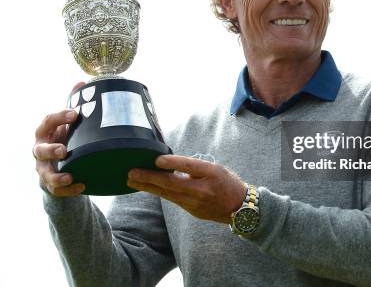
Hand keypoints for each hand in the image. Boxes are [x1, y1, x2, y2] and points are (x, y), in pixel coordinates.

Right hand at [33, 82, 85, 196]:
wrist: (57, 162)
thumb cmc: (63, 136)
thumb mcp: (66, 122)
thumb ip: (72, 103)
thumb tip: (82, 82)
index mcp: (45, 131)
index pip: (47, 121)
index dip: (59, 117)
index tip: (75, 113)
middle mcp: (41, 150)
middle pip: (41, 150)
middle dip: (51, 150)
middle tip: (64, 149)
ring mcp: (43, 168)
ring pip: (45, 174)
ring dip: (57, 176)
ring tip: (69, 176)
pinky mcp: (50, 183)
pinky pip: (56, 189)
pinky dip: (68, 190)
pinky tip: (81, 186)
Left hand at [127, 155, 246, 223]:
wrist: (239, 208)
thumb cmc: (226, 182)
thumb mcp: (215, 168)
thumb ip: (193, 166)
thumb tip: (167, 163)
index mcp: (211, 174)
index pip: (190, 166)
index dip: (173, 162)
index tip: (156, 160)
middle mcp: (202, 190)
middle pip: (172, 183)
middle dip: (149, 178)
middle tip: (131, 172)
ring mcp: (195, 203)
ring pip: (167, 193)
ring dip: (148, 186)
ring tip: (131, 180)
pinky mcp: (191, 211)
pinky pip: (172, 199)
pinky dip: (158, 192)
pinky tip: (147, 187)